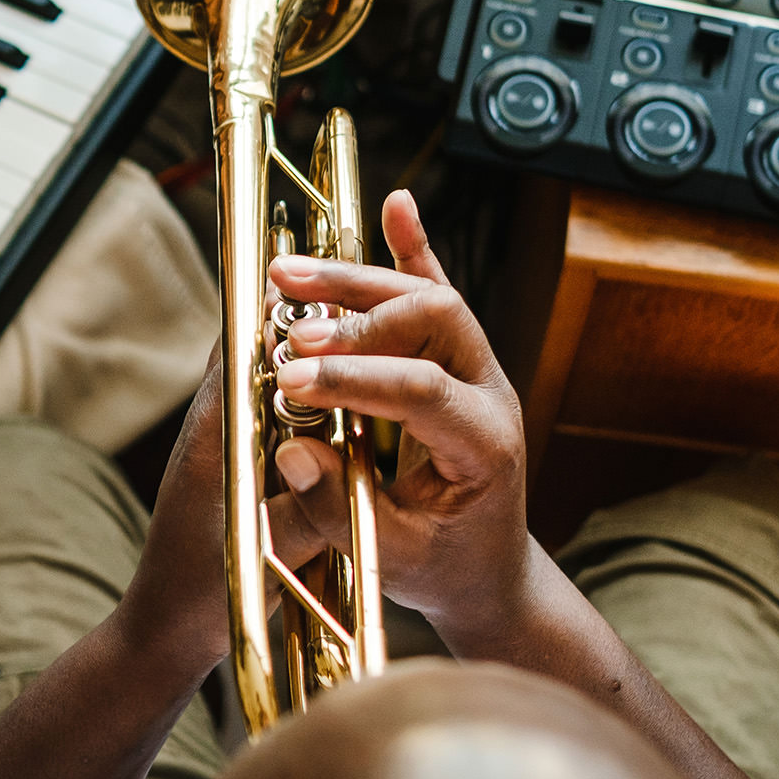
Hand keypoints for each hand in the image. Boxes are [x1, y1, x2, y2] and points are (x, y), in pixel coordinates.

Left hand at [117, 346, 331, 675]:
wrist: (166, 632)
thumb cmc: (200, 597)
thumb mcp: (263, 557)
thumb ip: (305, 509)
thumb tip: (340, 462)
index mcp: (212, 438)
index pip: (240, 350)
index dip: (284, 318)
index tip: (335, 303)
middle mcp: (214, 428)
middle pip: (256, 350)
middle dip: (305, 330)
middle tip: (363, 317)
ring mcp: (223, 444)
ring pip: (266, 377)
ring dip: (307, 365)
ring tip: (363, 351)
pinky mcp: (236, 464)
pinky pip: (272, 412)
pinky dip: (306, 403)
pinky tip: (348, 411)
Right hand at [266, 190, 530, 641]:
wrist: (486, 571)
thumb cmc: (442, 569)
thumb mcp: (391, 557)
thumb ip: (340, 507)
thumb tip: (292, 452)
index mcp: (485, 445)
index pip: (424, 389)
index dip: (355, 377)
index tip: (291, 380)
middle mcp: (491, 392)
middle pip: (436, 320)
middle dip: (359, 319)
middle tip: (294, 334)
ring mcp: (477, 369)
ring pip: (427, 296)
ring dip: (357, 282)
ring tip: (287, 274)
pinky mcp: (456, 360)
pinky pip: (437, 291)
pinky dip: (413, 249)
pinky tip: (396, 207)